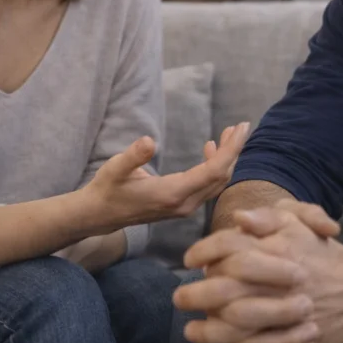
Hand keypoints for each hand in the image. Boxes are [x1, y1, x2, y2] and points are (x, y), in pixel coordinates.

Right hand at [82, 122, 249, 233]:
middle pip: (221, 177)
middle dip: (233, 150)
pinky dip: (215, 167)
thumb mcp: (115, 168)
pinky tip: (209, 150)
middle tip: (240, 126)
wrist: (99, 215)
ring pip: (217, 182)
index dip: (231, 149)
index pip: (213, 171)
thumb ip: (133, 156)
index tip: (242, 127)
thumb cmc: (107, 188)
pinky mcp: (182, 206)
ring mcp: (184, 207)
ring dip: (226, 158)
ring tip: (229, 134)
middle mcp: (184, 204)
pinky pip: (208, 186)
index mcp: (172, 194)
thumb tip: (148, 141)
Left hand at [174, 200, 342, 342]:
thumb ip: (268, 217)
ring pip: (237, 327)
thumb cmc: (324, 252)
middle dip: (196, 295)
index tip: (189, 260)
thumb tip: (240, 219)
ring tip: (192, 331)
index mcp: (278, 248)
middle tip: (180, 298)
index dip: (203, 252)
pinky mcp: (297, 341)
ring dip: (208, 331)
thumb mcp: (300, 223)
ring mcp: (287, 313)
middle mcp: (279, 280)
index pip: (229, 246)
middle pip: (225, 289)